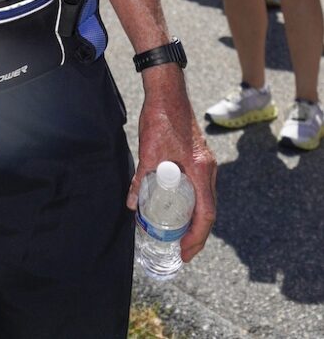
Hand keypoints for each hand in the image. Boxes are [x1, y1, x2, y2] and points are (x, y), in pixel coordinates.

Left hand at [127, 76, 216, 262]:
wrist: (168, 89)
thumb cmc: (160, 117)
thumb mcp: (148, 151)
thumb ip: (142, 179)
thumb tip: (133, 205)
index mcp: (200, 169)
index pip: (206, 214)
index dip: (197, 237)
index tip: (185, 253)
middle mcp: (207, 168)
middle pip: (209, 210)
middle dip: (197, 234)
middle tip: (183, 251)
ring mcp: (205, 162)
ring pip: (206, 199)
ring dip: (195, 219)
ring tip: (181, 235)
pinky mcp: (198, 156)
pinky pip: (200, 188)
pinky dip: (193, 203)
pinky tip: (180, 208)